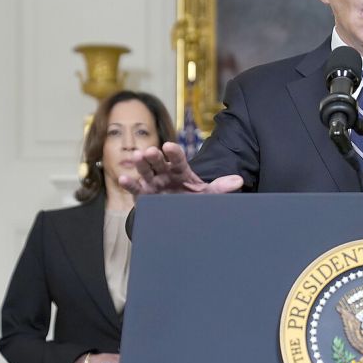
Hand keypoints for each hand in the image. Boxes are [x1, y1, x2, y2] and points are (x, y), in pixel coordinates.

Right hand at [118, 142, 243, 194]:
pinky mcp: (144, 195)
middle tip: (151, 151)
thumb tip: (239, 181)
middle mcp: (165, 173)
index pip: (178, 159)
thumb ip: (221, 187)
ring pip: (146, 171)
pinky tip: (123, 178)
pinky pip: (135, 188)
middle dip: (155, 156)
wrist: (182, 215)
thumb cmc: (194, 199)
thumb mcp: (209, 194)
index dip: (173, 152)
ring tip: (137, 157)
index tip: (169, 147)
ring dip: (141, 164)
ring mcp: (153, 183)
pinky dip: (129, 183)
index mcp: (181, 170)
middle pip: (159, 162)